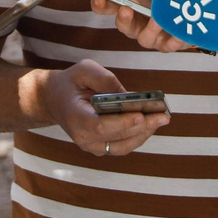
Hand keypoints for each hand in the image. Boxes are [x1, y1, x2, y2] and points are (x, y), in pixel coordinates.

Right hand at [39, 59, 169, 156]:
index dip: (121, 123)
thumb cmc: (71, 83)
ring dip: (144, 134)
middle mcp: (83, 137)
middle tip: (163, 116)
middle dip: (142, 126)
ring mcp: (91, 146)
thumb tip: (128, 95)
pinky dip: (138, 136)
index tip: (140, 115)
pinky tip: (152, 123)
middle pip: (116, 137)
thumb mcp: (84, 70)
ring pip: (123, 146)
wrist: (55, 99)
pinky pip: (123, 146)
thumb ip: (104, 79)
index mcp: (75, 117)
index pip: (99, 126)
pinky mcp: (101, 148)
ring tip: (162, 119)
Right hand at [89, 0, 188, 54]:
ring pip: (145, 39)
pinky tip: (178, 30)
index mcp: (128, 9)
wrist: (185, 6)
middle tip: (126, 9)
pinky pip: (168, 46)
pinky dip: (173, 39)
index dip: (100, 5)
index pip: (108, 8)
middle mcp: (136, 26)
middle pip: (124, 26)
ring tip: (158, 19)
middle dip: (123, 19)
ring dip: (150, 29)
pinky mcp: (168, 44)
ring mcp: (151, 38)